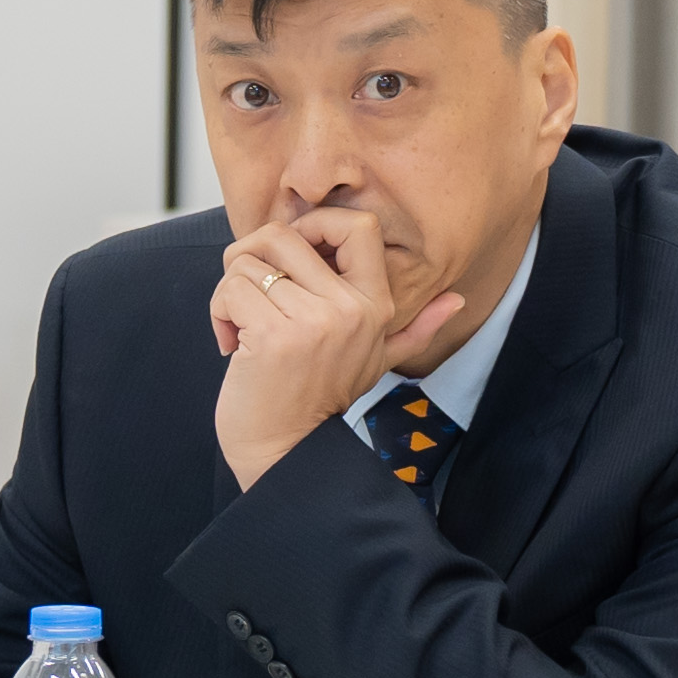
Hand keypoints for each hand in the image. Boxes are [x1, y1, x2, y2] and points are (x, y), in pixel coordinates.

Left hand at [205, 205, 484, 488]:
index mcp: (375, 305)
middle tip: (249, 290)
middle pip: (283, 234)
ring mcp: (312, 322)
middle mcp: (350, 309)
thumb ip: (415, 329)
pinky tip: (230, 344)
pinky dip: (219, 312)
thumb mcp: (377, 360)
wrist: (286, 453)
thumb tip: (458, 300)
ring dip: (230, 291)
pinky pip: (231, 289)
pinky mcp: (272, 336)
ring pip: (247, 262)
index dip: (314, 224)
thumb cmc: (321, 400)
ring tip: (240, 326)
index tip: (292, 257)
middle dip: (250, 256)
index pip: (357, 225)